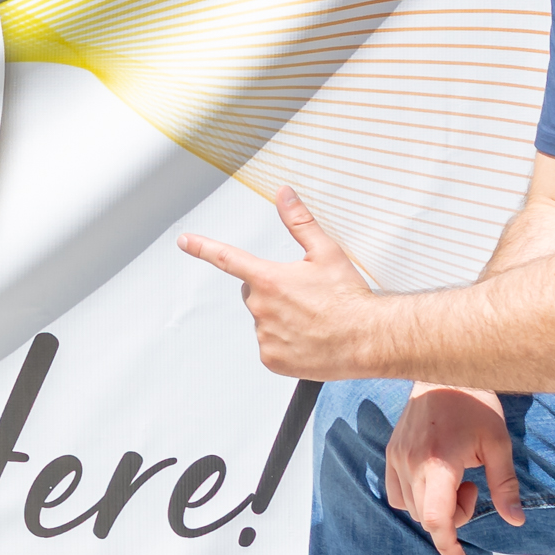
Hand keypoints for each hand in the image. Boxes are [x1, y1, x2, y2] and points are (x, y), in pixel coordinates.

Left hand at [181, 185, 391, 381]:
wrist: (368, 339)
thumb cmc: (349, 298)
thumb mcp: (326, 253)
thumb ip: (299, 222)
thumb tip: (284, 195)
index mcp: (268, 279)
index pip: (227, 258)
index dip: (203, 247)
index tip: (186, 241)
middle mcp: (261, 308)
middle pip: (253, 292)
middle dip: (271, 290)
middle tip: (303, 296)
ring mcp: (265, 336)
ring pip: (263, 320)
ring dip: (280, 318)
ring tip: (312, 319)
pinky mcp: (272, 359)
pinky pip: (270, 346)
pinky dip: (285, 343)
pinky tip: (308, 339)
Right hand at [384, 386, 526, 554]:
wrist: (444, 371)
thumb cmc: (474, 404)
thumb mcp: (498, 444)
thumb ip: (505, 485)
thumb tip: (515, 520)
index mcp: (439, 463)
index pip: (436, 519)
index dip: (448, 546)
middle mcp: (411, 463)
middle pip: (426, 517)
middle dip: (453, 516)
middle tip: (472, 487)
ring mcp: (396, 457)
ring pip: (410, 507)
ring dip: (435, 506)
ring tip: (455, 477)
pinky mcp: (390, 451)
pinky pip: (396, 492)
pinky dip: (415, 497)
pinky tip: (435, 478)